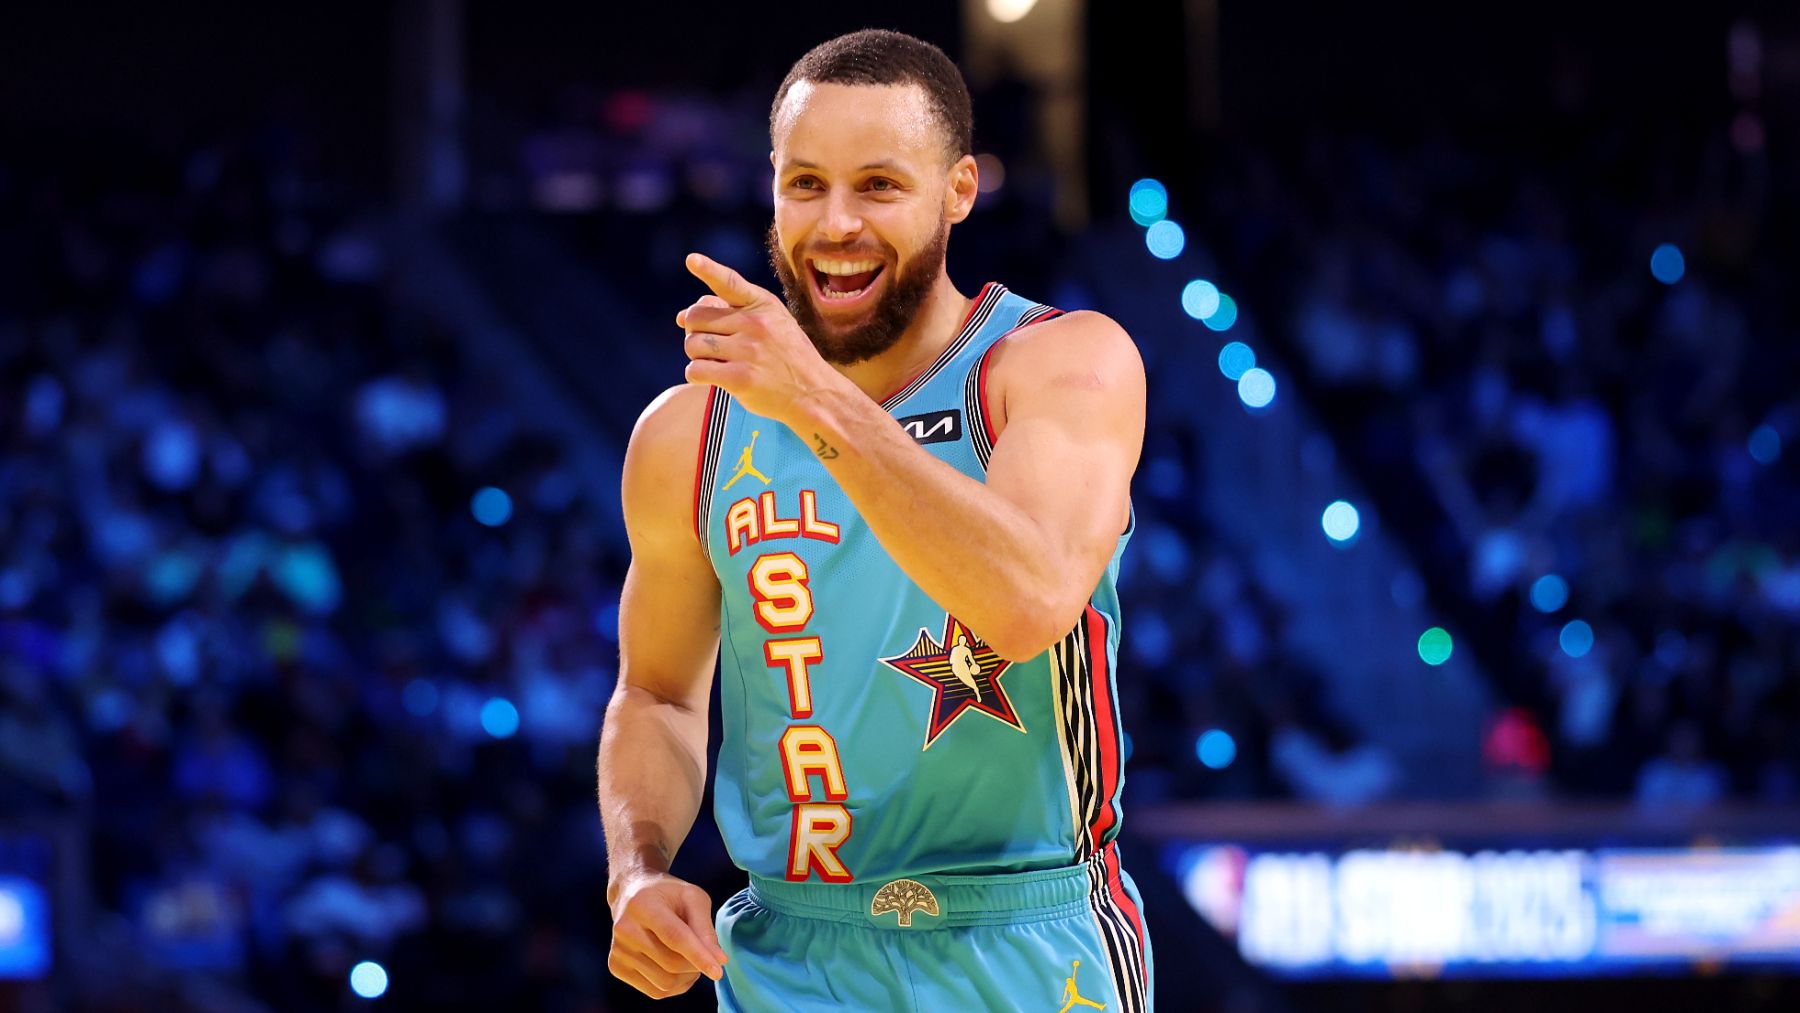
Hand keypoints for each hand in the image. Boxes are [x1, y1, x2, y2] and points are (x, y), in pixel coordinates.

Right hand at [607, 871, 728, 998]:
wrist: (633, 893)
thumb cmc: (669, 895)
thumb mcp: (693, 898)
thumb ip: (706, 929)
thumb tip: (719, 961)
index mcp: (643, 905)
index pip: (674, 937)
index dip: (698, 955)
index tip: (718, 971)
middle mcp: (625, 928)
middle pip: (671, 963)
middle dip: (696, 965)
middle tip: (707, 955)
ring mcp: (618, 950)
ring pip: (665, 982)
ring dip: (687, 977)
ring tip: (692, 960)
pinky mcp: (616, 967)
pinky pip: (655, 991)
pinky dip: (675, 986)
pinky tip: (678, 969)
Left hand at [677, 252, 844, 424]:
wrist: (814, 393)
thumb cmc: (787, 357)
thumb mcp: (772, 323)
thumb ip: (731, 313)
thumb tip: (680, 317)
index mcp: (763, 305)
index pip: (729, 283)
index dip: (708, 269)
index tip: (691, 260)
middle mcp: (755, 324)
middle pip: (696, 318)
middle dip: (696, 333)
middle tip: (712, 347)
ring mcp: (748, 351)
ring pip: (692, 345)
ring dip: (696, 356)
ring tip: (716, 363)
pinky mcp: (740, 379)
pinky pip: (695, 370)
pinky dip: (696, 375)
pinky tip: (711, 377)